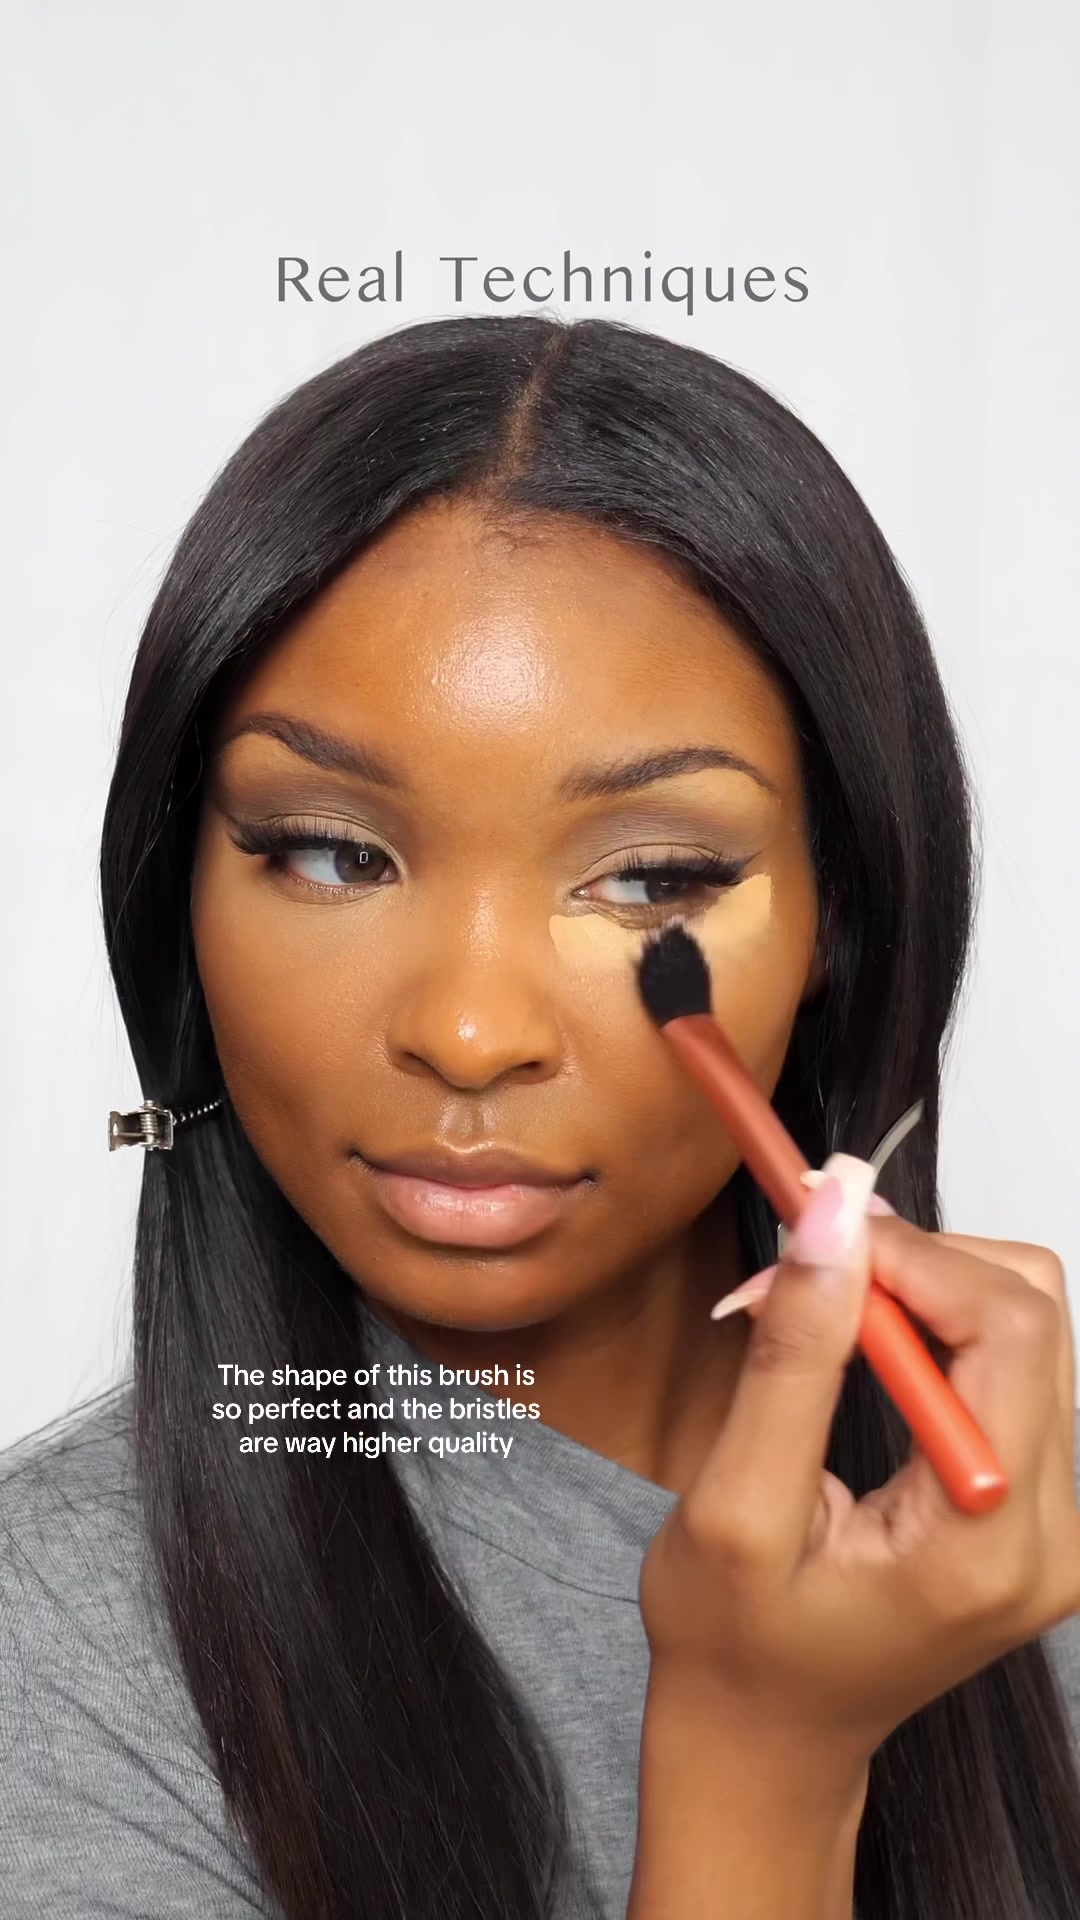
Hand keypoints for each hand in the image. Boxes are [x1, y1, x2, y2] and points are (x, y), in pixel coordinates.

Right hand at [638, 1173, 1079, 1769]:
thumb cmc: (735, 1646)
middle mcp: (1058, 1531)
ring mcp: (1060, 1520)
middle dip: (911, 1262)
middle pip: (1030, 1310)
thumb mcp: (736, 1505)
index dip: (911, 1253)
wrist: (767, 1737)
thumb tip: (834, 1216)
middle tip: (802, 1272)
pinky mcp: (1038, 1501)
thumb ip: (795, 1358)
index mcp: (990, 1545)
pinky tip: (857, 1345)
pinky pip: (1007, 1361)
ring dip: (918, 1286)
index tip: (812, 1226)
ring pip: (1024, 1319)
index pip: (1008, 1328)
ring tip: (817, 1312)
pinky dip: (930, 1324)